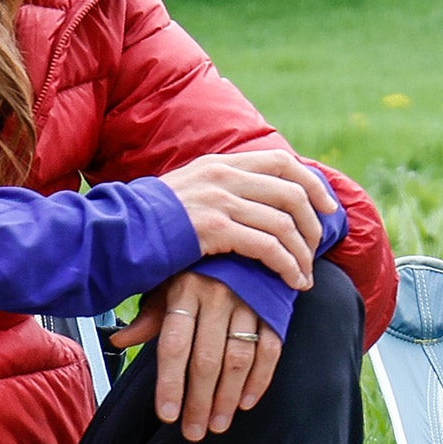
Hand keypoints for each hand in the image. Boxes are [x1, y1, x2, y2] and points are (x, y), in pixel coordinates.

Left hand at [113, 271, 280, 439]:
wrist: (246, 237)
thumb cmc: (198, 268)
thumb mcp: (168, 283)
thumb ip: (149, 316)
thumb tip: (118, 343)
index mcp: (185, 290)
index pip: (174, 345)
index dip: (170, 383)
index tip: (167, 415)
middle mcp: (217, 295)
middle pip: (206, 359)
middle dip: (199, 402)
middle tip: (194, 432)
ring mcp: (248, 302)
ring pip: (237, 359)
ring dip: (227, 398)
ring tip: (217, 425)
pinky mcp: (273, 309)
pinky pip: (269, 350)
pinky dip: (259, 380)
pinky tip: (246, 403)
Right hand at [160, 151, 336, 290]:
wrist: (115, 232)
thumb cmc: (147, 223)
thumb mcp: (186, 192)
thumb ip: (217, 190)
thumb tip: (248, 201)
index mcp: (220, 163)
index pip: (282, 161)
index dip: (313, 184)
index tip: (327, 207)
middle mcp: (223, 176)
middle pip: (291, 192)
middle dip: (314, 223)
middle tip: (318, 249)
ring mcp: (219, 200)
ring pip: (284, 222)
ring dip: (303, 253)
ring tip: (304, 276)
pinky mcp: (215, 229)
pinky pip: (268, 247)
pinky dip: (287, 266)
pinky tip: (292, 282)